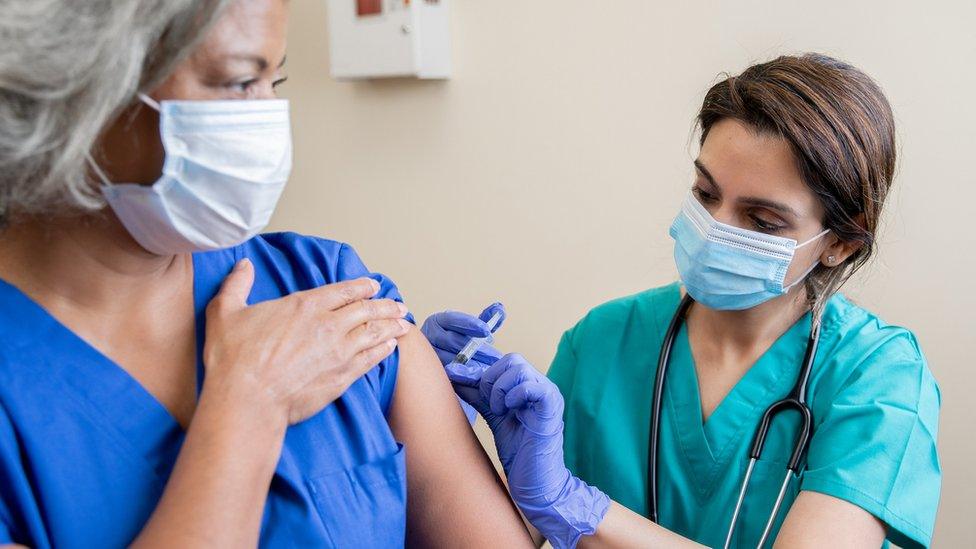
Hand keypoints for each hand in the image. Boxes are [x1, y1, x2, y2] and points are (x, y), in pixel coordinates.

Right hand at [203, 259, 411, 424]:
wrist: (247, 401)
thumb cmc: (233, 359)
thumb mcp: (226, 312)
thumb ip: (237, 285)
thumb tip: (243, 265)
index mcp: (304, 305)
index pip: (342, 291)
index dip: (361, 287)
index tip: (373, 286)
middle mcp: (328, 325)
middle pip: (366, 310)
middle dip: (385, 305)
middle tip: (399, 305)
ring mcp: (339, 351)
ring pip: (374, 332)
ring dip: (391, 326)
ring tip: (404, 323)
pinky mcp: (342, 377)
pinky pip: (371, 359)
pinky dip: (384, 350)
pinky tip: (391, 347)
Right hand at [422, 304, 505, 423]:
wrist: (437, 368)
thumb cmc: (457, 345)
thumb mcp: (470, 331)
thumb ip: (485, 320)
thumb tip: (500, 308)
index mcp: (437, 322)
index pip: (453, 319)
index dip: (470, 324)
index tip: (487, 330)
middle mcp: (428, 337)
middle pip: (453, 341)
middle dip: (477, 350)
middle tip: (496, 357)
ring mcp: (426, 356)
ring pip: (449, 360)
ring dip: (472, 365)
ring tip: (490, 370)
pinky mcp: (429, 374)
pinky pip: (447, 376)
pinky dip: (464, 378)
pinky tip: (478, 382)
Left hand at [448, 351, 609, 548]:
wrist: (535, 482)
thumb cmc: (518, 452)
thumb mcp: (493, 416)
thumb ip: (478, 395)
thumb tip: (455, 375)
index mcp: (529, 386)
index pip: (504, 361)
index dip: (480, 371)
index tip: (458, 379)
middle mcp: (541, 385)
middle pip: (512, 359)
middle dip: (490, 380)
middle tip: (489, 406)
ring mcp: (548, 394)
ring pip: (519, 369)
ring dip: (500, 389)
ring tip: (499, 412)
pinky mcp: (551, 407)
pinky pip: (531, 386)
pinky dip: (513, 396)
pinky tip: (508, 412)